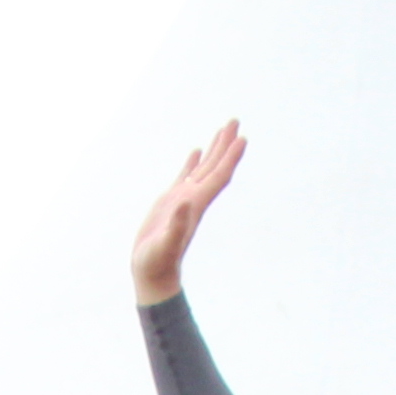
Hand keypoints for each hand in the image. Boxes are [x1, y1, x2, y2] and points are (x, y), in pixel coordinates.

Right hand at [132, 117, 245, 303]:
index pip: (219, 176)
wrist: (152, 273)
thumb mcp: (165, 244)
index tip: (243, 138)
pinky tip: (197, 151)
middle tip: (235, 120)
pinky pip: (185, 176)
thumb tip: (184, 204)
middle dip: (225, 144)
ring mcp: (183, 199)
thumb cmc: (158, 261)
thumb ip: (176, 226)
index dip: (231, 158)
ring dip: (214, 149)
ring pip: (203, 168)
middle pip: (215, 166)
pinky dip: (192, 163)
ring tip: (223, 130)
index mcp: (196, 204)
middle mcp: (194, 199)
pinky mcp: (170, 202)